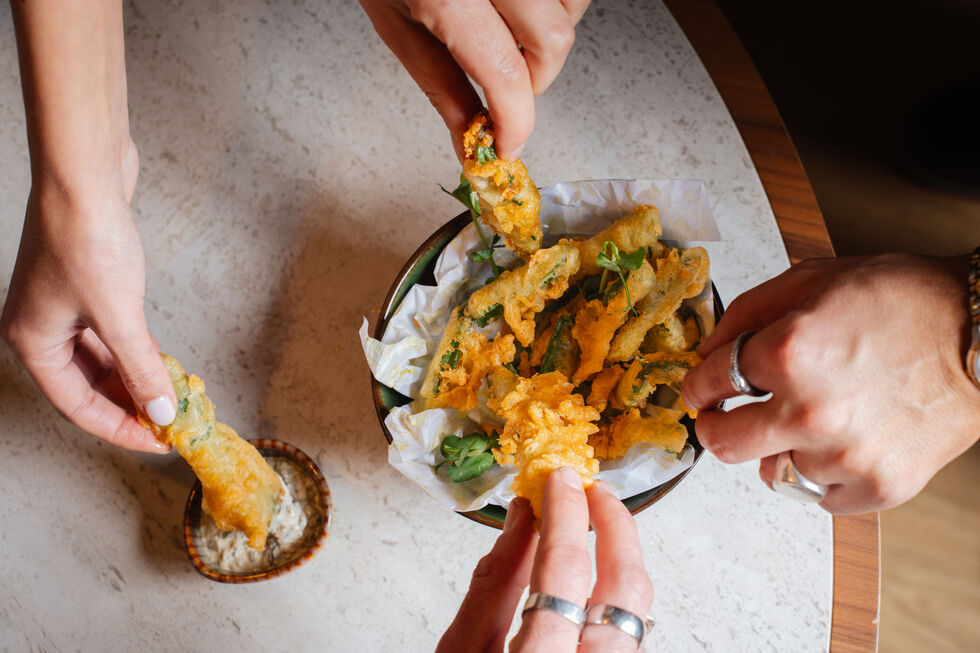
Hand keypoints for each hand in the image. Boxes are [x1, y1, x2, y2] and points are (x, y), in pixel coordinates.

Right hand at [2, 169, 174, 452]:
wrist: (85, 176)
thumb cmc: (87, 239)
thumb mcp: (119, 315)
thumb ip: (141, 368)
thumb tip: (161, 411)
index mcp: (33, 343)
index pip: (77, 407)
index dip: (119, 428)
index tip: (158, 442)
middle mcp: (41, 328)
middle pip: (89, 385)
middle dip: (131, 403)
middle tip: (171, 420)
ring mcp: (62, 306)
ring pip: (102, 359)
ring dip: (136, 377)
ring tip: (172, 395)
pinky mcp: (86, 286)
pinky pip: (111, 334)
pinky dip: (136, 350)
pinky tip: (162, 361)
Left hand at [360, 0, 590, 158]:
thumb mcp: (397, 25)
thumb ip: (441, 88)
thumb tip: (470, 144)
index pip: (504, 74)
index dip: (517, 123)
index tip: (509, 145)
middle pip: (553, 40)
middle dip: (537, 80)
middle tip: (507, 86)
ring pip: (573, 5)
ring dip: (551, 33)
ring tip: (512, 32)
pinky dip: (558, 2)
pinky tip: (524, 6)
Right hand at [437, 468, 653, 651]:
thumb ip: (492, 585)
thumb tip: (523, 518)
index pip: (562, 570)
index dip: (564, 514)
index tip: (559, 480)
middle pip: (625, 588)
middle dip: (615, 526)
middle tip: (592, 491)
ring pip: (641, 610)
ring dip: (624, 557)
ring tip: (597, 525)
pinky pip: (632, 631)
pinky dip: (618, 592)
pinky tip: (597, 574)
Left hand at [682, 255, 979, 512]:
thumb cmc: (904, 301)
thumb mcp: (812, 279)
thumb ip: (746, 313)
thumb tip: (706, 351)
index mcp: (789, 353)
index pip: (707, 384)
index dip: (697, 385)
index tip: (701, 389)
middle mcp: (811, 412)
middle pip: (724, 444)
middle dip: (714, 427)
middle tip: (723, 417)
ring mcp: (845, 456)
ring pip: (772, 470)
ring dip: (778, 447)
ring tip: (809, 419)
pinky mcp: (878, 487)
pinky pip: (819, 495)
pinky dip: (822, 472)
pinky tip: (842, 440)